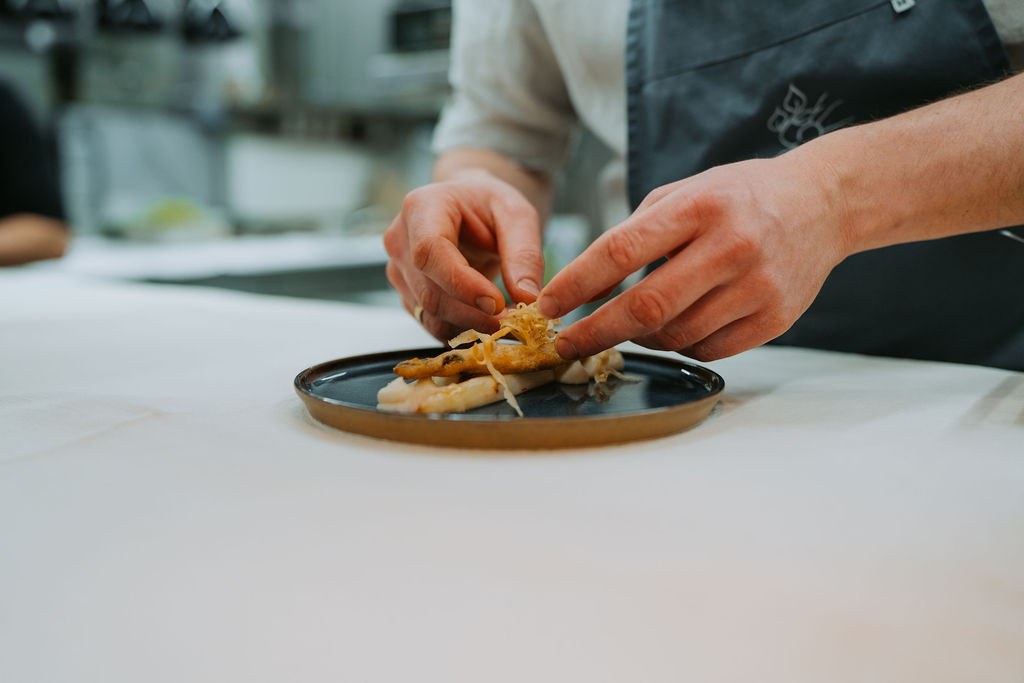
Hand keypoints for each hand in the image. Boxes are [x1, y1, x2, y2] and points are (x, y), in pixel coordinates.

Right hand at [384, 169, 545, 341]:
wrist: (471, 210)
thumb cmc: (489, 205)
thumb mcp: (517, 215)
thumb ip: (524, 254)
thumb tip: (527, 297)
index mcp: (421, 207)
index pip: (430, 252)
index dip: (461, 283)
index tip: (496, 303)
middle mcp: (400, 240)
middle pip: (429, 292)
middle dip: (473, 314)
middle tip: (512, 320)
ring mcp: (399, 270)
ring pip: (429, 313)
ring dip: (470, 326)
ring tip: (505, 320)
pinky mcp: (407, 294)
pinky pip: (431, 322)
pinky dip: (462, 329)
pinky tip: (486, 320)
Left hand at [537, 154, 849, 360]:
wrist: (823, 204)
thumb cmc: (739, 197)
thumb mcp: (685, 192)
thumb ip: (636, 233)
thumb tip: (584, 288)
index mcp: (699, 206)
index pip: (621, 251)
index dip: (576, 283)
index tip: (547, 306)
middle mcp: (731, 246)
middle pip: (646, 306)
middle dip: (595, 331)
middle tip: (565, 344)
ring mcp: (757, 287)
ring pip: (675, 335)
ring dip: (639, 338)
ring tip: (629, 325)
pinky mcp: (776, 319)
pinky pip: (708, 349)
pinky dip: (679, 345)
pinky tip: (675, 327)